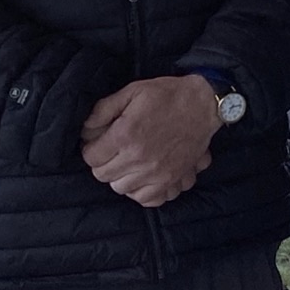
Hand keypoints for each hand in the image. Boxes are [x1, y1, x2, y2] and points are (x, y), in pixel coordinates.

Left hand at [80, 76, 219, 207]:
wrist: (204, 103)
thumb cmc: (167, 95)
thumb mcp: (132, 91)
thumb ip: (104, 109)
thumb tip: (86, 129)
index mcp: (125, 135)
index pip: (91, 157)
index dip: (91, 148)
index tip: (99, 142)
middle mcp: (139, 158)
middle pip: (103, 175)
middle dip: (104, 163)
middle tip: (114, 151)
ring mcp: (157, 172)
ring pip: (122, 188)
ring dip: (121, 176)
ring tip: (129, 163)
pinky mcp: (172, 179)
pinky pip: (148, 199)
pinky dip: (142, 191)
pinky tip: (143, 178)